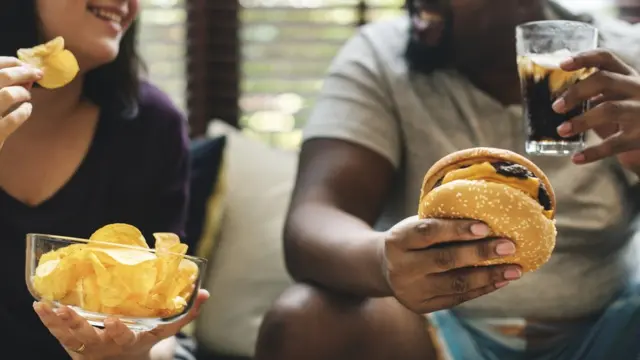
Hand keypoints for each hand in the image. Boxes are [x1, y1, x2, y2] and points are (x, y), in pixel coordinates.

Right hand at [0, 57, 41, 146]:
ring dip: (21, 92)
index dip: (10, 62)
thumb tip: (23, 77)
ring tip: (27, 96)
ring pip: (6, 95)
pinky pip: (12, 119)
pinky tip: (27, 108)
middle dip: (23, 72)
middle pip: (2, 76)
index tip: (24, 64)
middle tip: (37, 73)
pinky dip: (23, 112)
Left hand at [33, 289, 208, 359]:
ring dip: (58, 321)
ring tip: (49, 307)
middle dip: (80, 325)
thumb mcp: (163, 332)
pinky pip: (57, 334)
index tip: (114, 320)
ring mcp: (87, 346)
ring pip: (70, 336)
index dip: (118, 330)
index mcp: (129, 341)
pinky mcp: (72, 344)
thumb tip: (205, 293)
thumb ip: (184, 314)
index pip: (124, 337)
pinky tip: (40, 305)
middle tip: (70, 312)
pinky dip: (48, 321)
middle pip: (90, 337)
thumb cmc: (142, 343)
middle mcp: (105, 346)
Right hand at [380, 216, 521, 313]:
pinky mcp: (421, 306)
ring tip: (515, 268)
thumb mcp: (415, 224)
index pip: (428, 232)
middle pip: (444, 260)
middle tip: (509, 246)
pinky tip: (501, 279)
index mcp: (397, 240)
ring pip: (455, 283)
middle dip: (480, 252)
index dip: (456, 229)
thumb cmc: (411, 238)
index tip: (486, 226)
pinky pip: (458, 298)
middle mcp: (401, 267)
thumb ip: (441, 222)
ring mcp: (411, 290)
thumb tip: (489, 214)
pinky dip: (482, 288)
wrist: (384, 267)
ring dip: (489, 275)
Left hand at [552, 49, 639, 169]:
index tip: (561, 64)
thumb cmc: (630, 115)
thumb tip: (556, 98)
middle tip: (555, 107)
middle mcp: (638, 89)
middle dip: (576, 92)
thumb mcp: (616, 99)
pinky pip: (614, 144)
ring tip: (561, 130)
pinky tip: (576, 158)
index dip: (583, 58)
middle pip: (605, 80)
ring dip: (581, 121)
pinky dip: (592, 152)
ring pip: (609, 109)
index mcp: (628, 76)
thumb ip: (593, 96)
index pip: (606, 58)